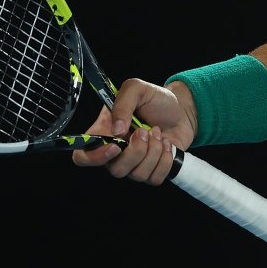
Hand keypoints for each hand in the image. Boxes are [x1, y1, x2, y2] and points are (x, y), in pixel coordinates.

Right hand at [69, 77, 195, 184]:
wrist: (182, 109)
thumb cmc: (156, 99)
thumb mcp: (137, 89)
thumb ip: (122, 104)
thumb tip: (117, 131)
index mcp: (104, 134)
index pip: (83, 156)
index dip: (95, 158)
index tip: (116, 147)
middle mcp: (116, 153)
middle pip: (116, 170)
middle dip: (136, 151)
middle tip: (146, 130)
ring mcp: (135, 164)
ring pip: (137, 175)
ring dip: (153, 151)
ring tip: (158, 133)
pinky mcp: (153, 171)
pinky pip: (155, 178)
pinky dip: (165, 160)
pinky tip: (167, 145)